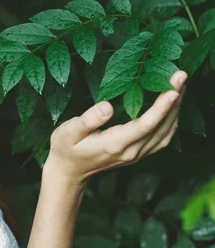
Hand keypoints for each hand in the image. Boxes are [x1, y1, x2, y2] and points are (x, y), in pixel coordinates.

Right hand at [43, 70, 187, 188]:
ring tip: (181, 84)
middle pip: (162, 126)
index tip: (173, 88)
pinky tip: (174, 104)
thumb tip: (107, 105)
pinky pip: (163, 137)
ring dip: (177, 108)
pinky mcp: (139, 153)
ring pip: (166, 132)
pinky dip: (172, 119)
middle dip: (175, 100)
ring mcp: (137, 154)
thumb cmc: (66, 148)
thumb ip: (88, 119)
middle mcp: (131, 151)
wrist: (69, 172)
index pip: (145, 125)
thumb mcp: (69, 131)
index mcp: (114, 144)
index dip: (162, 107)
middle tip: (182, 75)